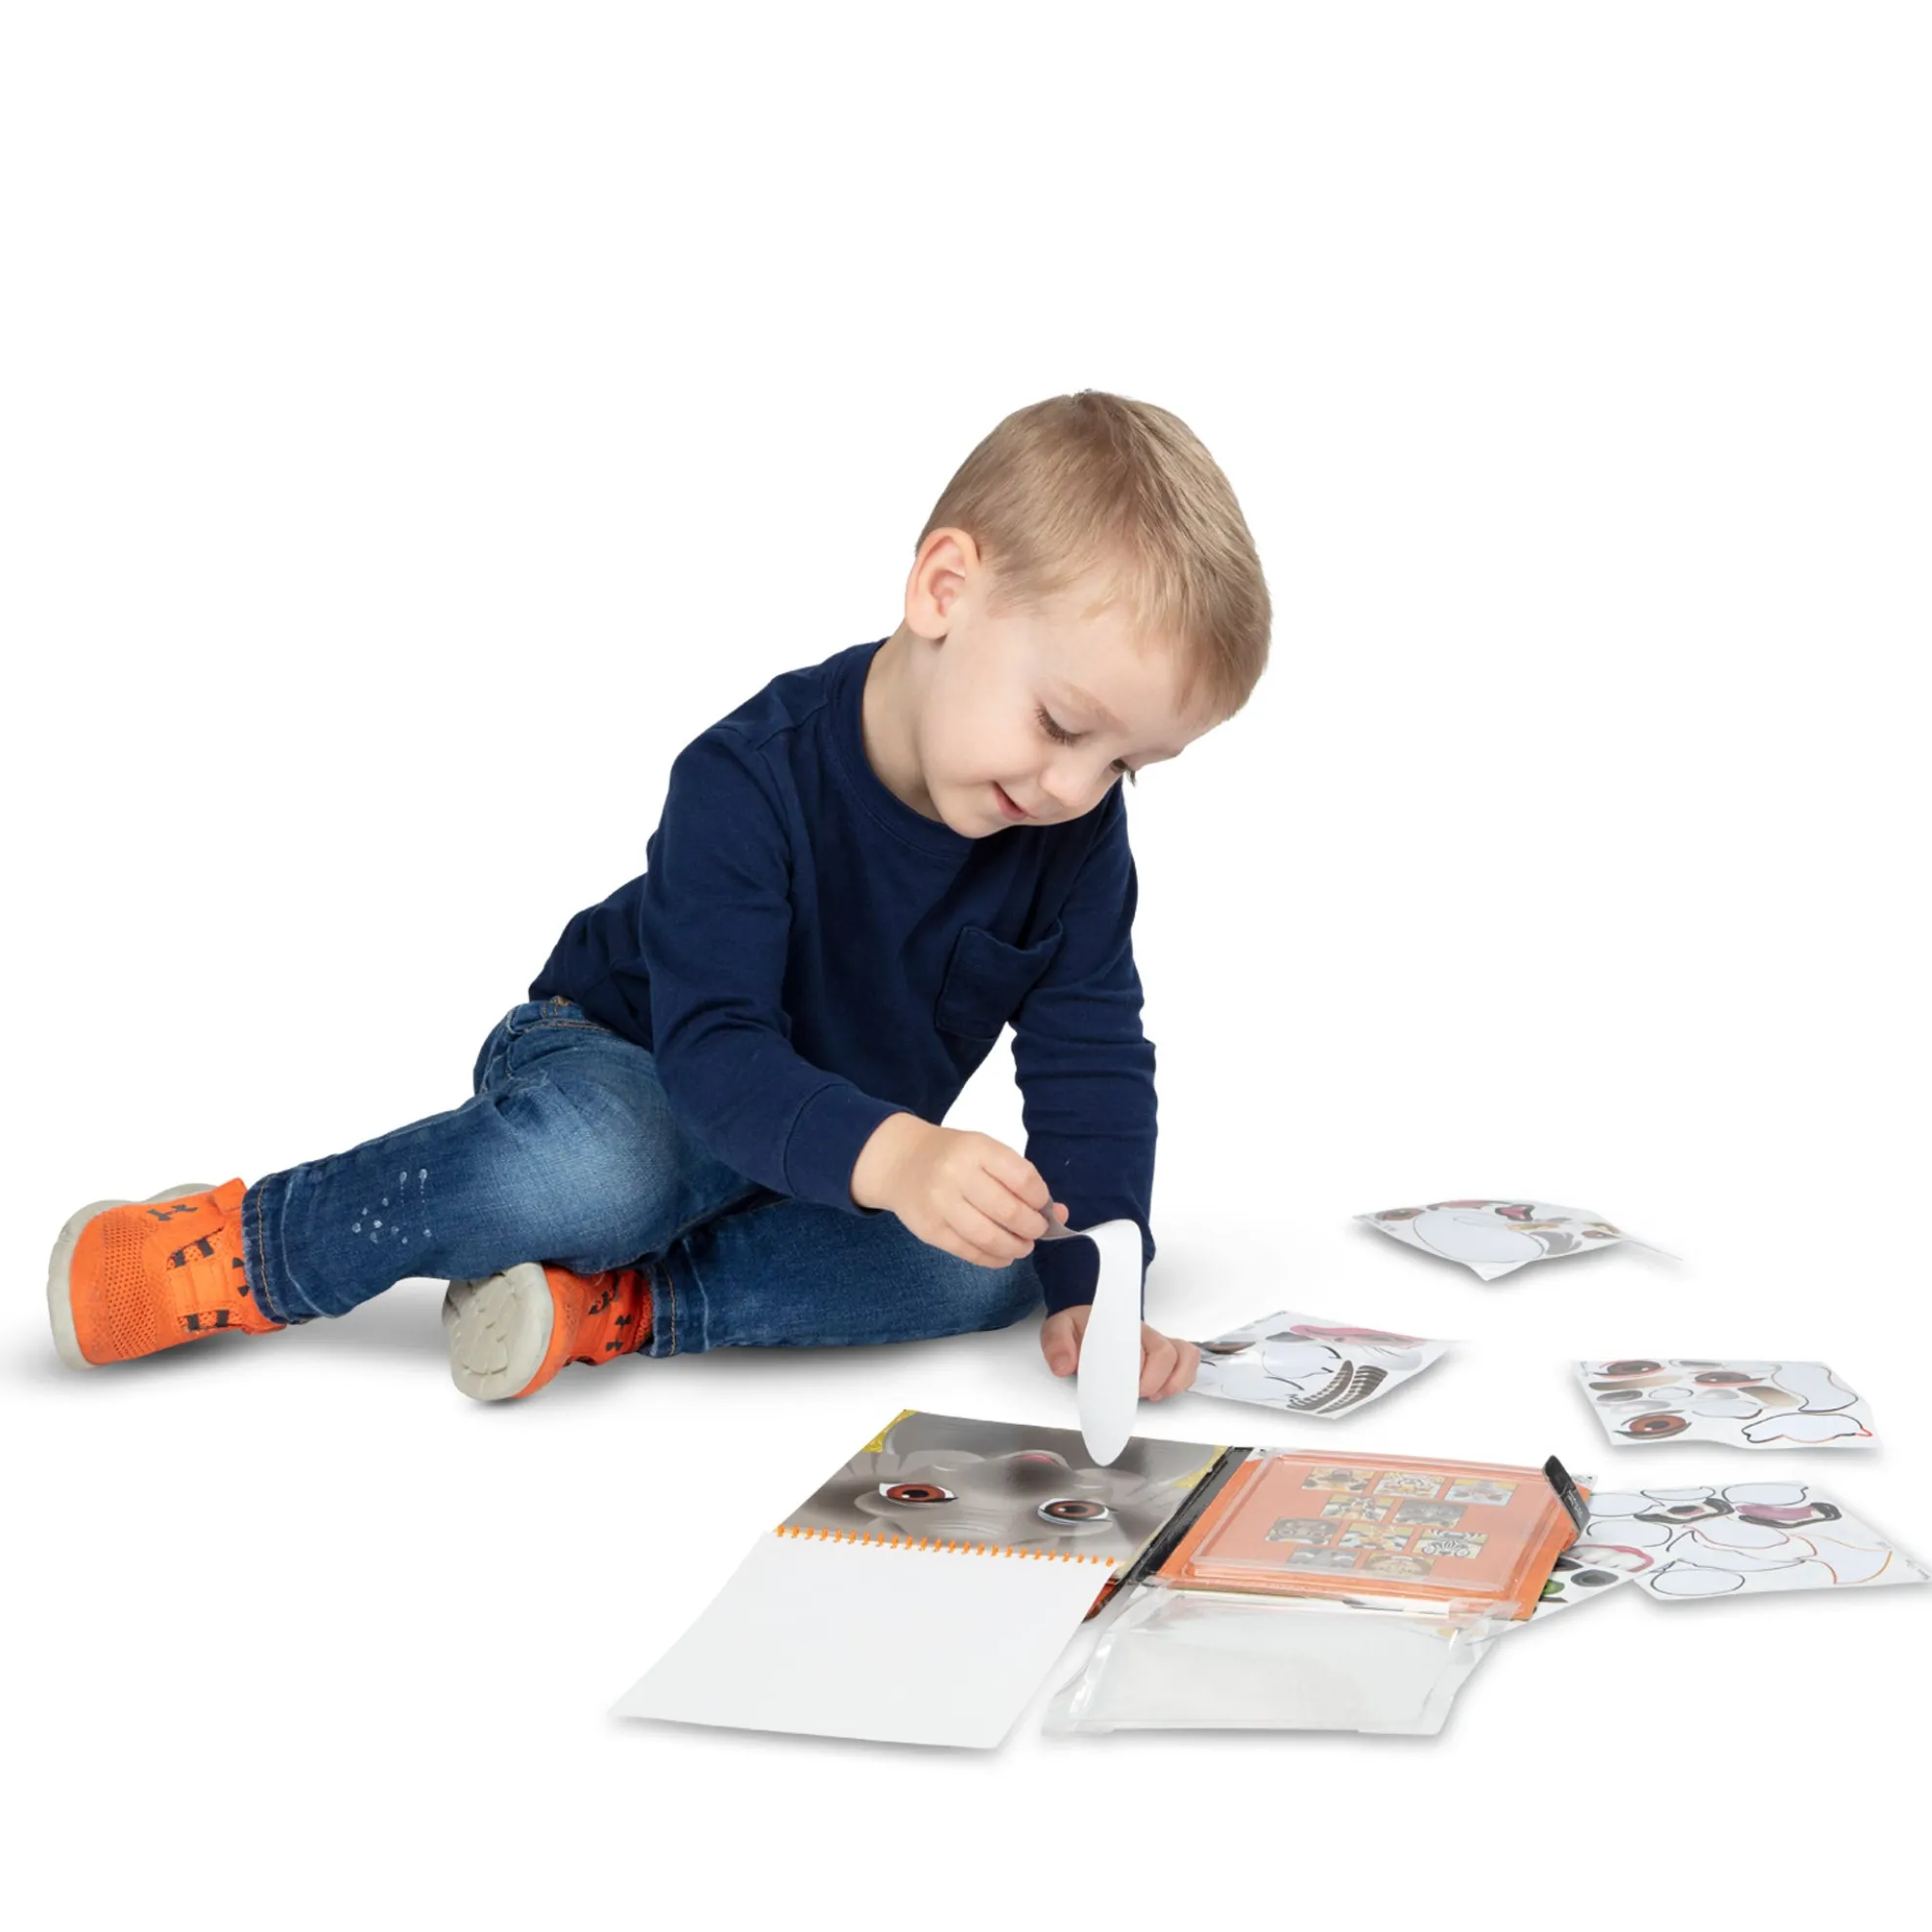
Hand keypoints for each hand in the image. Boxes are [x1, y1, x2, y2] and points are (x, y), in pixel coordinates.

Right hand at [851, 1113, 1067, 1267]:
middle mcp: (956, 1175)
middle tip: (1036, 1231)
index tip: (1043, 1206)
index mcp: (976, 1149)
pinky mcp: (930, 1230)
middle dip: (1032, 1228)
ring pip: (989, 1238)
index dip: (1040, 1199)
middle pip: (1008, 1212)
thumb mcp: (986, 1153)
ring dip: (1015, 1247)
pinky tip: (1003, 1255)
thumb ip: (1020, 1180)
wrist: (901, 1162)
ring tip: (1022, 1246)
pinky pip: (969, 1252)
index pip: (1022, 1179)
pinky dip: (993, 1259)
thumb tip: (1059, 1213)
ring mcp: (940, 1204)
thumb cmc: (953, 1156)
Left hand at [1039, 1307, 1199, 1399]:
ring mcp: (1158, 1340)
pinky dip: (1183, 1378)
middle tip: (1131, 1395)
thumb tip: (1063, 1365)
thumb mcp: (1059, 1329)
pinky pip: (1189, 1359)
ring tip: (1151, 1395)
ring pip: (1183, 1355)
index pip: (1135, 1345)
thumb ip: (1057, 1343)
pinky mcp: (1168, 1351)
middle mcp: (1143, 1331)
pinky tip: (1164, 1391)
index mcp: (1118, 1324)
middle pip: (1163, 1353)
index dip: (1131, 1370)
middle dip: (1149, 1380)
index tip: (1119, 1388)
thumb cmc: (1080, 1327)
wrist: (1091, 1317)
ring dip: (1171, 1381)